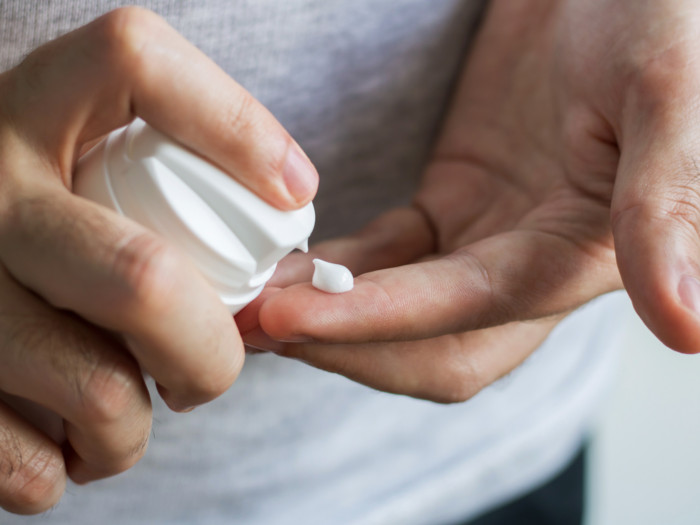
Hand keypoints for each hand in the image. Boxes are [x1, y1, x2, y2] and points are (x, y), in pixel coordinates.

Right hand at [0, 7, 316, 513]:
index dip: (236, 125)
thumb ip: (178, 171)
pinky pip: (31, 465)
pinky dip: (68, 470)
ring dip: (136, 428)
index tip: (296, 192)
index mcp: (32, 113)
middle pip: (143, 281)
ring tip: (131, 407)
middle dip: (209, 354)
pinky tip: (65, 439)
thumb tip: (288, 209)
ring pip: (99, 392)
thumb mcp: (93, 163)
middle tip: (210, 367)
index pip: (135, 59)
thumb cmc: (54, 219)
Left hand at [245, 1, 699, 399]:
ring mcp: (483, 238)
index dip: (377, 320)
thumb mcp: (664, 98)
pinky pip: (384, 255)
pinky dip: (335, 269)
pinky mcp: (452, 205)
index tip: (289, 318)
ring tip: (247, 302)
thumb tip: (687, 326)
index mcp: (575, 256)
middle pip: (427, 343)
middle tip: (251, 327)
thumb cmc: (653, 20)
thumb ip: (665, 209)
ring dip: (326, 313)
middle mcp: (525, 265)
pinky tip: (285, 264)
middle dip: (342, 344)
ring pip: (396, 305)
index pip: (464, 312)